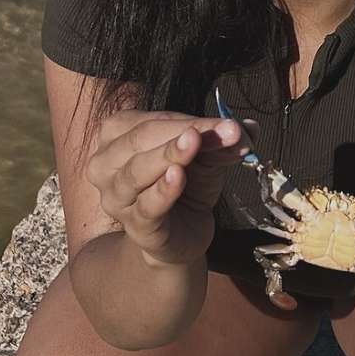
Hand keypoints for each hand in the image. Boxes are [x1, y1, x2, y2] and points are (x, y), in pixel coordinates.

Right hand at [86, 109, 251, 267]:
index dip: (193, 120)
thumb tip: (249, 127)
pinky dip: (163, 190)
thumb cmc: (186, 186)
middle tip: (226, 130)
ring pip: (137, 171)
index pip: (153, 121)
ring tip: (194, 144)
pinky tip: (179, 176)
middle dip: (184, 133)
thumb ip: (219, 142)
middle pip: (142, 139)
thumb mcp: (205, 157)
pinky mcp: (135, 225)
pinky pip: (147, 205)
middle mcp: (105, 163)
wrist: (183, 235)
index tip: (232, 124)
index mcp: (116, 134)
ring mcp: (116, 196)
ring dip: (168, 155)